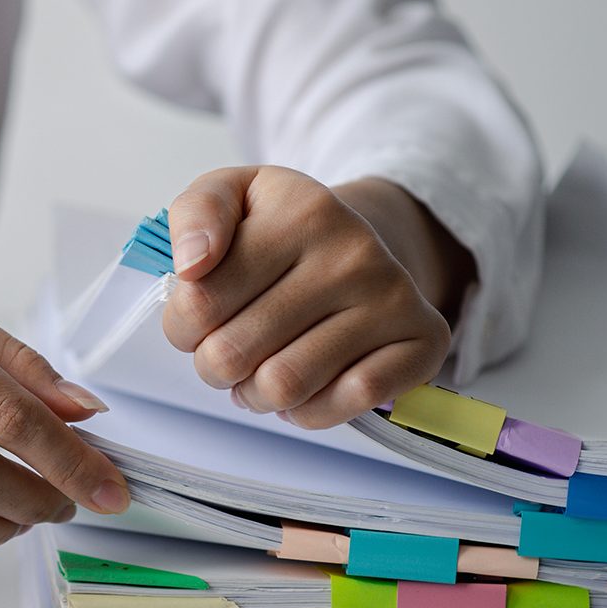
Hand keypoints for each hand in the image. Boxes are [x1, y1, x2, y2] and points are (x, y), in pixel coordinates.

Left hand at [162, 167, 473, 427]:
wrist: (361, 244)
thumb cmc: (281, 230)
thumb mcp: (232, 196)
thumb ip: (196, 214)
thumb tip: (192, 264)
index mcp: (302, 212)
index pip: (198, 303)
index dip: (182, 326)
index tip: (198, 318)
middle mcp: (354, 253)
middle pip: (232, 354)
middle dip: (214, 366)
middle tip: (228, 352)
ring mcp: (393, 298)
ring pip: (283, 387)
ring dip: (254, 395)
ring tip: (260, 372)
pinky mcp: (423, 342)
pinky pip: (344, 404)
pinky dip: (309, 410)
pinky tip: (306, 387)